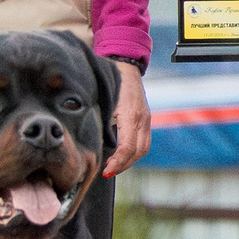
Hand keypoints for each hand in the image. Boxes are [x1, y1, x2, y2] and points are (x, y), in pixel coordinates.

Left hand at [104, 60, 149, 176]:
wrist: (126, 66)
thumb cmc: (110, 81)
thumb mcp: (102, 100)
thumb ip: (100, 121)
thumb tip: (92, 143)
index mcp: (131, 114)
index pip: (128, 146)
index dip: (118, 162)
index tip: (106, 171)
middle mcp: (142, 118)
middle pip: (139, 151)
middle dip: (123, 165)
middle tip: (107, 172)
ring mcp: (146, 118)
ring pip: (143, 148)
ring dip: (129, 160)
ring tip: (113, 167)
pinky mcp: (145, 119)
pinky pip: (143, 141)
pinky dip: (133, 152)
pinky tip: (120, 155)